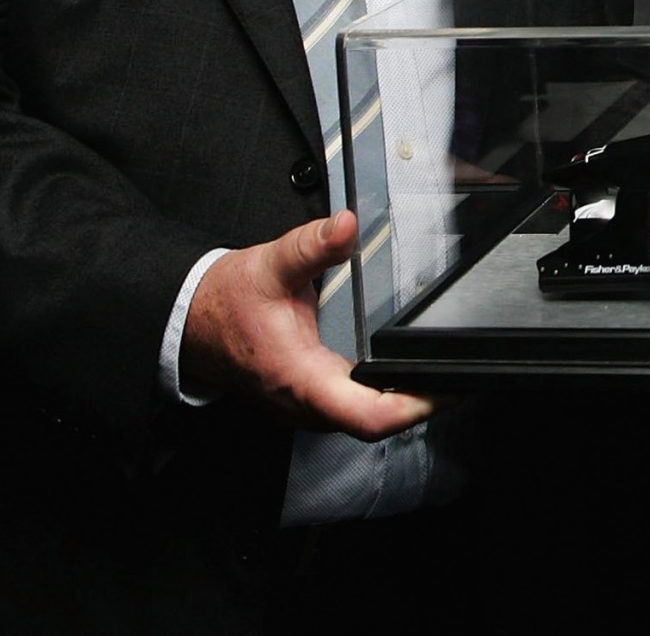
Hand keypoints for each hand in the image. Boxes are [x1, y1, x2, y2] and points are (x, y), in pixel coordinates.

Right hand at [182, 210, 434, 440]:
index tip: (447, 387)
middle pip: (376, 423)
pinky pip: (351, 412)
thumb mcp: (271, 265)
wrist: (190, 323)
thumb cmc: (227, 302)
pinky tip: (400, 376)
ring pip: (364, 422)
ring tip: (439, 375)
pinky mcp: (306, 403)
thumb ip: (313, 245)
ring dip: (402, 404)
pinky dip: (381, 400)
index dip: (414, 407)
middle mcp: (305, 405)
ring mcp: (305, 409)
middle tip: (459, 374)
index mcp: (301, 378)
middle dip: (421, 403)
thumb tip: (346, 225)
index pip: (368, 415)